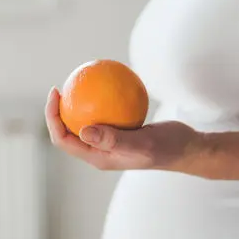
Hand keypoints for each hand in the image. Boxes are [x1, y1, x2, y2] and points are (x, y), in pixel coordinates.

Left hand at [45, 87, 201, 171]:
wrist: (186, 148)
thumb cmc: (166, 148)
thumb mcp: (141, 143)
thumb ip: (114, 140)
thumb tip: (84, 131)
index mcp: (98, 157)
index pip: (64, 141)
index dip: (52, 120)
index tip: (56, 95)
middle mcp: (100, 151)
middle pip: (69, 132)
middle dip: (58, 111)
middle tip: (61, 86)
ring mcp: (109, 142)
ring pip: (85, 122)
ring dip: (77, 104)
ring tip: (76, 82)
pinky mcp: (120, 132)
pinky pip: (104, 113)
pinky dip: (101, 98)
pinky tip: (104, 80)